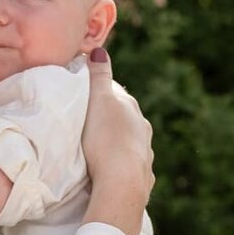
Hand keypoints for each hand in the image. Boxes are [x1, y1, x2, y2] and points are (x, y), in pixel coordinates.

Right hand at [81, 48, 152, 201]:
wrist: (122, 184)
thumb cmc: (106, 139)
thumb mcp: (99, 102)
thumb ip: (99, 77)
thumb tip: (100, 50)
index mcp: (131, 109)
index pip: (117, 94)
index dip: (103, 92)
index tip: (88, 94)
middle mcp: (142, 129)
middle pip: (126, 118)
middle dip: (112, 118)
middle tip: (92, 122)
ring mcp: (145, 153)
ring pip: (131, 142)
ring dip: (119, 142)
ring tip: (101, 148)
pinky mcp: (142, 176)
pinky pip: (132, 166)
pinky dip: (123, 164)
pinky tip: (115, 170)